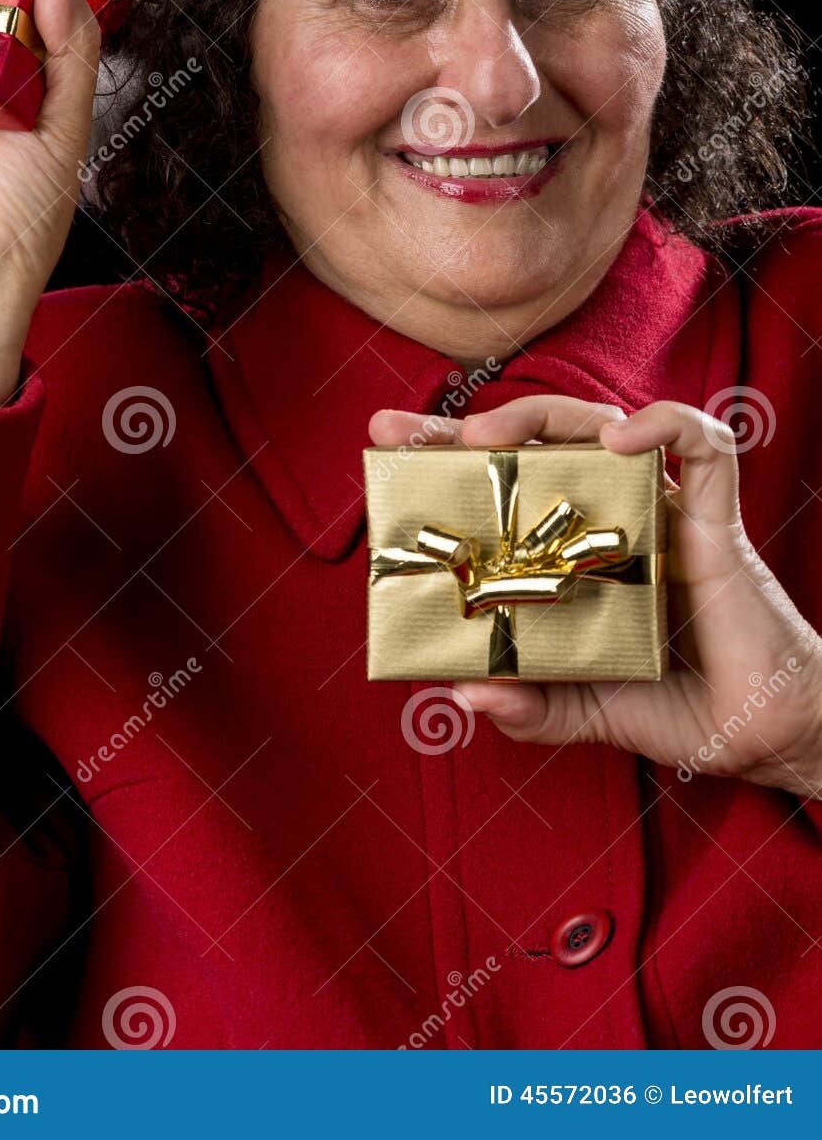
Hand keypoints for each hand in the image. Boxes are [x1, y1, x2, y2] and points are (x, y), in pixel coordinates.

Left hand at [369, 396, 821, 799]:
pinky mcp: (717, 519)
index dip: (446, 455)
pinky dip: (663, 425)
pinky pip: (703, 446)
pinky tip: (619, 437)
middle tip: (415, 434)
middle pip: (543, 442)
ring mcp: (663, 511)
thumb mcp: (581, 710)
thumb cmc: (678, 707)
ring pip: (606, 423)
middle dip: (475, 424)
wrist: (766, 735)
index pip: (503, 484)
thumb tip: (460, 695)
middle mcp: (612, 517)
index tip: (384, 441)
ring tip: (494, 434)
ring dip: (545, 415)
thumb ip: (527, 707)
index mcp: (572, 550)